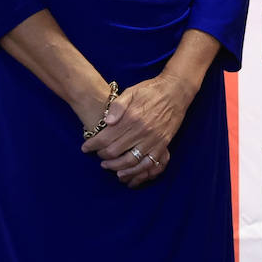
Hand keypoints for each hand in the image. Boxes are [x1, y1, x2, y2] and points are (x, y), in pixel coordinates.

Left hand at [80, 71, 194, 187]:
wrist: (176, 91)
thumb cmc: (151, 90)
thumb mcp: (131, 91)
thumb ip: (117, 106)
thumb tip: (107, 122)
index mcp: (131, 117)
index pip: (106, 138)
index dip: (92, 145)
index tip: (85, 148)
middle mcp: (141, 131)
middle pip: (115, 151)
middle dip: (101, 156)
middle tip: (97, 154)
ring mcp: (153, 139)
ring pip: (130, 161)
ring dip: (115, 166)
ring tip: (107, 165)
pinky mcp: (162, 144)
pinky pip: (148, 164)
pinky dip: (135, 171)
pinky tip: (126, 171)